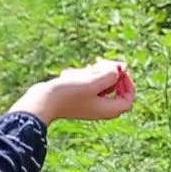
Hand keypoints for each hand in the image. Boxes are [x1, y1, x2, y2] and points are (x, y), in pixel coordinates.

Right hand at [9, 58, 135, 124]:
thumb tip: (120, 68)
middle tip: (100, 62)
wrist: (41, 102)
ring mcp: (87, 102)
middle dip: (108, 73)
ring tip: (80, 70)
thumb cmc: (68, 94)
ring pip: (99, 83)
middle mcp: (99, 108)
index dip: (128, 82)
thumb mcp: (93, 82)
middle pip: (115, 88)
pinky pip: (85, 83)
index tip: (118, 70)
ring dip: (92, 72)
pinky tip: (68, 74)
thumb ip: (110, 75)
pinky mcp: (77, 97)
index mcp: (108, 109)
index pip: (128, 98)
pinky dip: (81, 76)